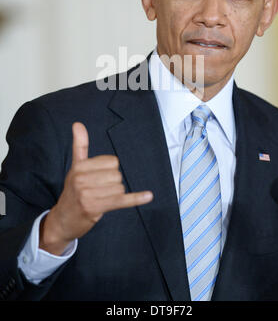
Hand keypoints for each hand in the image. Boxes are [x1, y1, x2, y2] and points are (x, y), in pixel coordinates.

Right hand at [39, 122, 152, 254]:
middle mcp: (81, 179)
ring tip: (100, 199)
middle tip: (99, 191)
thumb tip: (78, 124)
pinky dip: (135, 198)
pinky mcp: (95, 208)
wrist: (62, 220)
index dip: (109, 170)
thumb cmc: (72, 191)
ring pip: (119, 188)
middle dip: (112, 184)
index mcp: (79, 167)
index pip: (112, 161)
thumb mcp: (75, 167)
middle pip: (117, 175)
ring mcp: (87, 194)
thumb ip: (80, 145)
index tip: (98, 178)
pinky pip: (120, 200)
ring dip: (114, 195)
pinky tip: (148, 196)